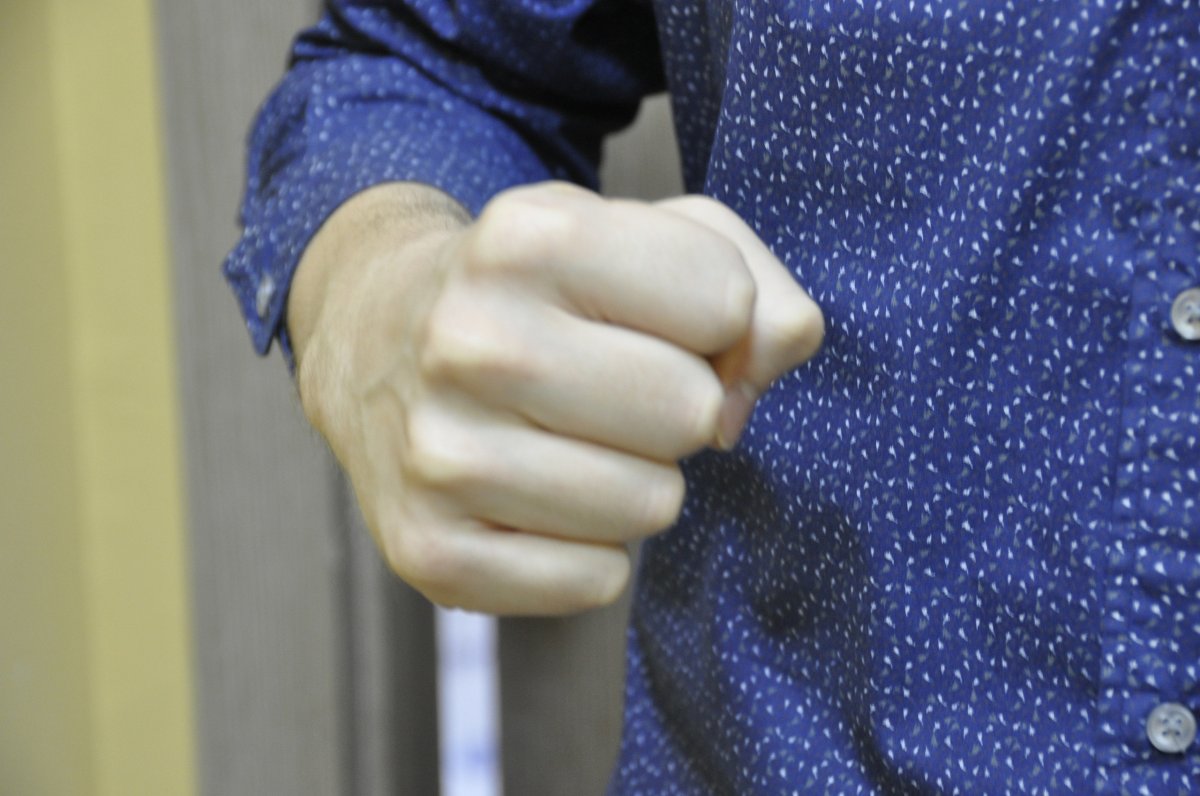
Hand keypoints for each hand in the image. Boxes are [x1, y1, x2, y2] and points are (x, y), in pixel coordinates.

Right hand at [289, 181, 822, 614]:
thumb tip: (750, 390)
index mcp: (527, 240)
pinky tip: (537, 497)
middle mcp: (468, 342)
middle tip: (608, 388)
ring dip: (634, 479)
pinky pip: (598, 582)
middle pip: (692, 414)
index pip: (725, 303)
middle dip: (676, 405)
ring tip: (568, 438)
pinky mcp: (430, 552)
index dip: (712, 317)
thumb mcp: (646, 236)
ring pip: (651, 507)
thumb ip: (754, 287)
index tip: (650, 317)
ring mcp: (438, 456)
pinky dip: (590, 548)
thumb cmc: (541, 290)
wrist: (375, 337)